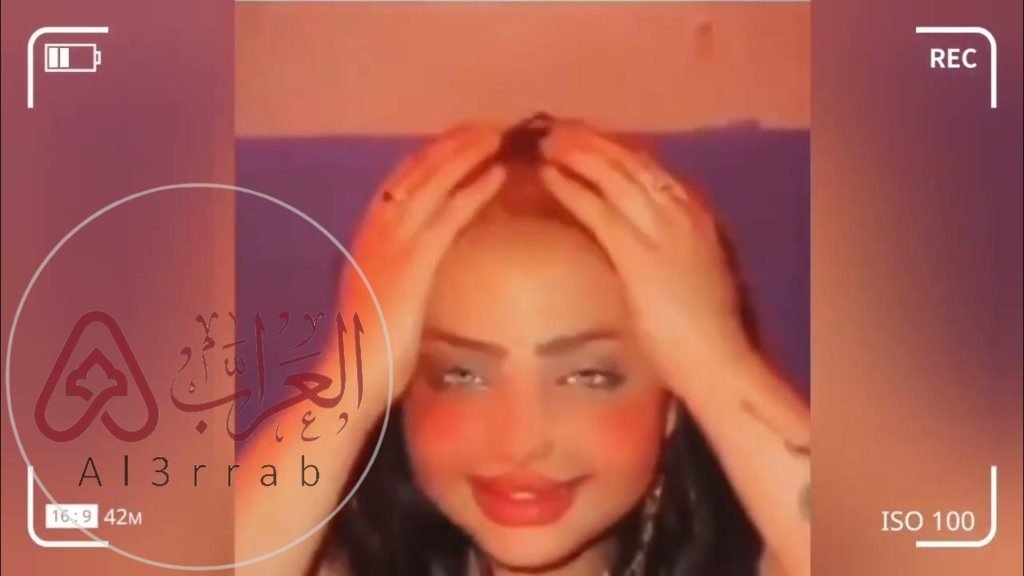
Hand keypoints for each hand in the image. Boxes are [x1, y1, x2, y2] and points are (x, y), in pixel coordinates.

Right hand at [341, 124, 504, 414]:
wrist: (351, 373)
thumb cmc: (371, 344)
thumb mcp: (382, 291)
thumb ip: (401, 266)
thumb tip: (426, 255)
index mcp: (370, 232)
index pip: (403, 177)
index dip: (433, 152)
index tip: (461, 136)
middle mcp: (378, 228)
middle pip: (419, 168)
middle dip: (454, 142)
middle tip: (487, 124)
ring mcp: (394, 243)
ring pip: (434, 182)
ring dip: (468, 152)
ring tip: (498, 134)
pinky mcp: (413, 264)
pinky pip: (449, 217)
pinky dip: (474, 190)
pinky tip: (498, 174)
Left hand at [539, 122, 753, 395]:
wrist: (719, 359)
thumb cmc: (707, 329)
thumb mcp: (694, 271)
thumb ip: (671, 247)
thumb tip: (643, 238)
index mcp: (696, 214)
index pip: (650, 168)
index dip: (615, 149)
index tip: (588, 137)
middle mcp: (681, 211)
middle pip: (630, 161)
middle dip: (592, 141)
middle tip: (558, 129)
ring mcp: (660, 230)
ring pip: (613, 175)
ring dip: (577, 153)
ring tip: (547, 142)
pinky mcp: (637, 254)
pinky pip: (598, 210)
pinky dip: (571, 189)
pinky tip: (548, 176)